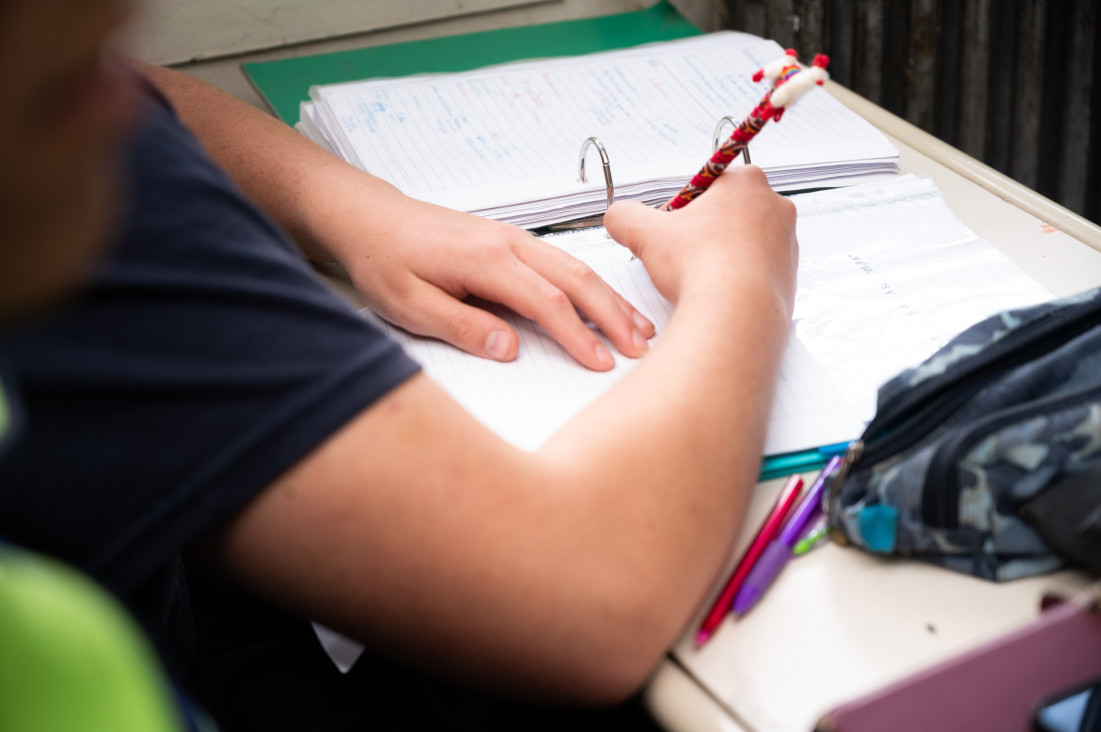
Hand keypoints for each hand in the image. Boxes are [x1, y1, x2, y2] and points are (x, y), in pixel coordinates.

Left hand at [316, 178, 654, 371]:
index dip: (579, 336)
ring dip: (611, 298)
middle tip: (641, 349)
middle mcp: (508, 244)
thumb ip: (462, 327)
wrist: (371, 218)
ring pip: (576, 267)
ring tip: (640, 328)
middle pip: (577, 279)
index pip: (547, 303)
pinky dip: (591, 283)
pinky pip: (562, 261)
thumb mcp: (410, 306)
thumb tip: (510, 349)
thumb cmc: (385, 261)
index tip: (602, 364)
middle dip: (613, 316)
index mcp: (486, 261)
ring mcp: (513, 239)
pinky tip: (604, 300)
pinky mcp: (510, 241)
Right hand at [603, 165, 797, 316]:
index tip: (670, 231)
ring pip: (741, 243)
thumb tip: (618, 217)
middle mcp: (775, 206)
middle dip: (702, 232)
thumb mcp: (645, 232)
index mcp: (746, 182)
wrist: (734, 316)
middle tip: (681, 255)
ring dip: (718, 256)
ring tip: (698, 277)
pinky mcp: (790, 274)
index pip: (705, 186)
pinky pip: (754, 271)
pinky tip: (717, 293)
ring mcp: (787, 242)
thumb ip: (624, 216)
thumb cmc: (700, 267)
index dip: (681, 210)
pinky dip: (735, 279)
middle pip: (726, 213)